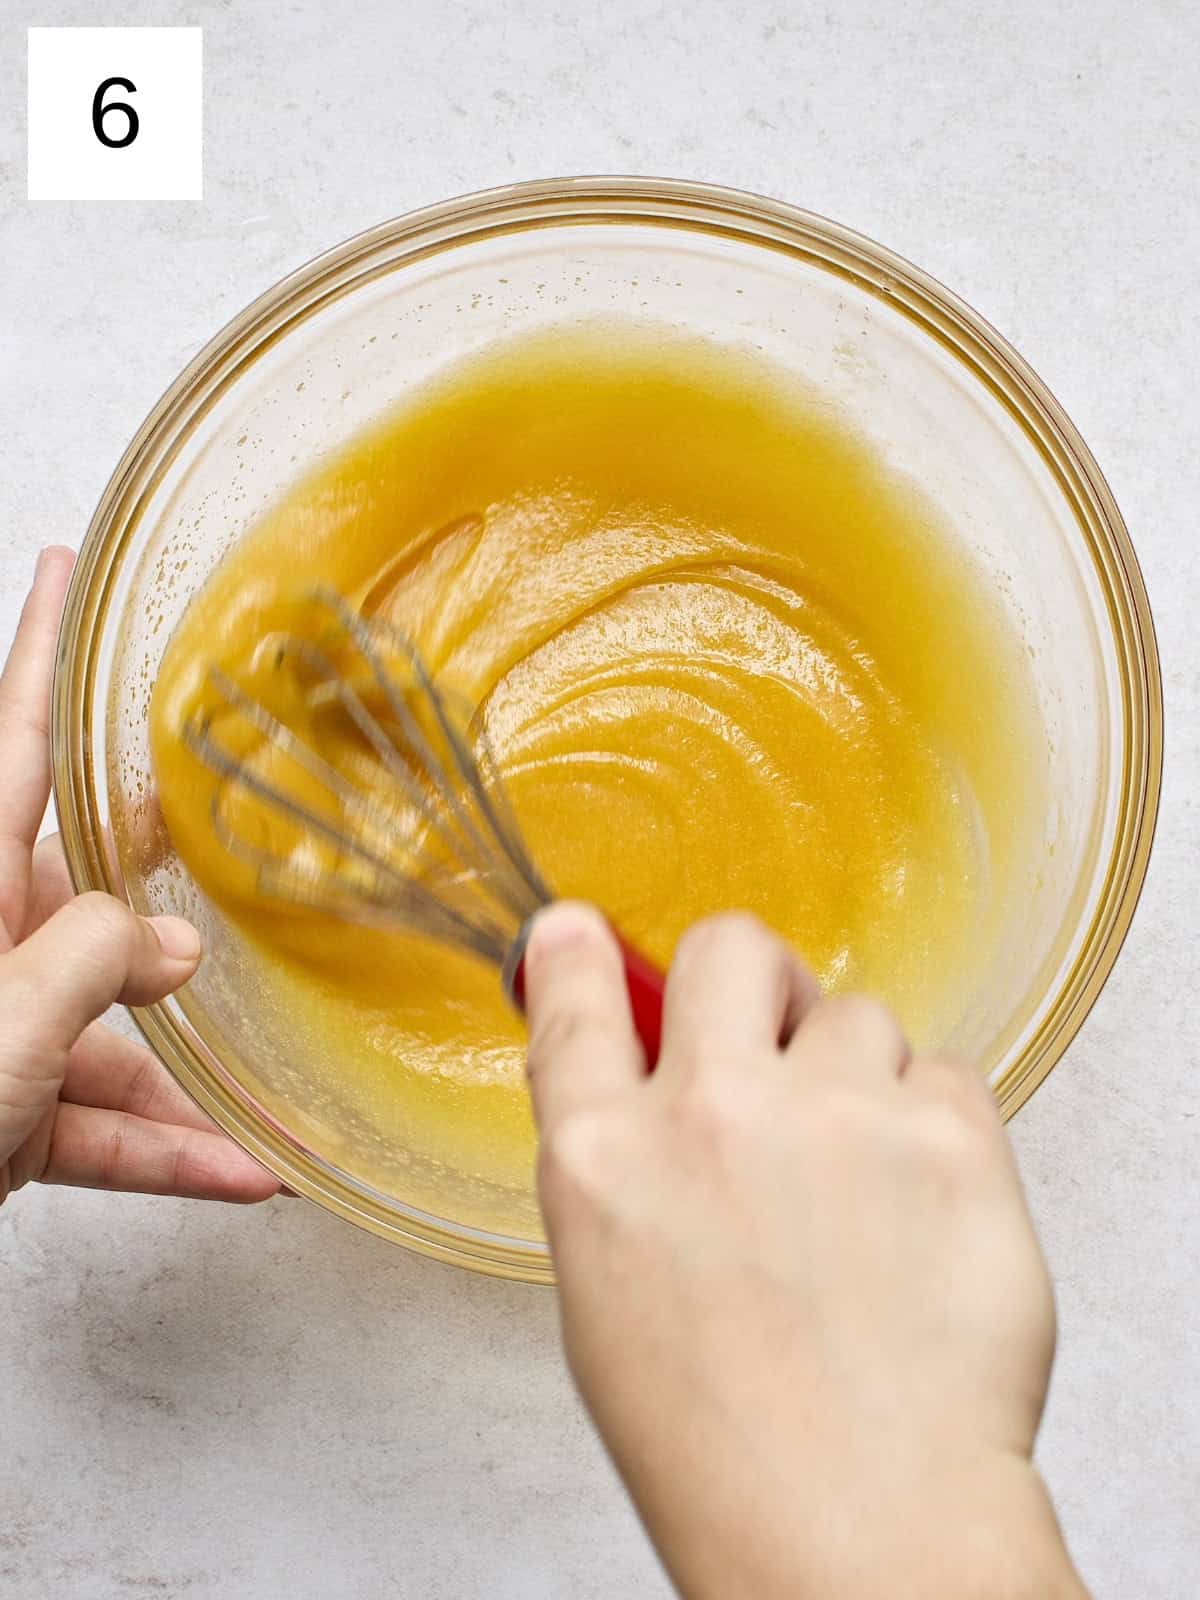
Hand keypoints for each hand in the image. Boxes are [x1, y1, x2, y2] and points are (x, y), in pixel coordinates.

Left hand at [0, 548, 278, 1205]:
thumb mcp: (2, 1019)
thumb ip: (98, 959)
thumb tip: (176, 943)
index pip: (12, 739)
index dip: (39, 645)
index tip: (61, 566)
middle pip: (92, 891)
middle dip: (170, 881)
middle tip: (233, 834)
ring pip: (112, 1036)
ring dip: (186, 1084)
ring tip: (268, 1117)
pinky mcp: (4, 1108)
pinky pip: (100, 1122)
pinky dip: (167, 1152)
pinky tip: (241, 1173)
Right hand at [524, 904, 1086, 1598]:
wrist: (860, 1529)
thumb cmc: (725, 1446)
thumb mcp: (611, 1295)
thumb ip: (620, 1167)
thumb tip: (640, 1085)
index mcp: (603, 1160)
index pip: (571, 999)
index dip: (574, 951)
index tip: (581, 933)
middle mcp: (709, 1111)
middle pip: (728, 945)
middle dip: (752, 978)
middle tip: (777, 1035)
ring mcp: (833, 1113)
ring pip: (856, 1010)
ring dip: (856, 1071)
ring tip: (863, 1180)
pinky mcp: (947, 1133)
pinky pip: (945, 1069)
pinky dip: (935, 1121)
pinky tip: (922, 1206)